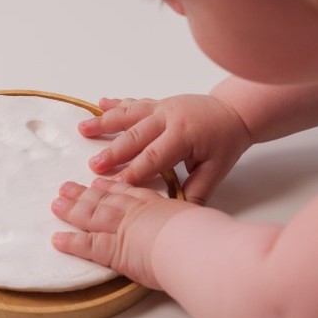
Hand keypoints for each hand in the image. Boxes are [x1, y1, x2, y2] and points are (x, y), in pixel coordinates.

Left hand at [51, 178, 191, 288]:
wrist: (194, 245)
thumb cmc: (203, 235)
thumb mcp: (199, 222)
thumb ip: (192, 223)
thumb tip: (200, 229)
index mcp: (156, 205)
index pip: (129, 192)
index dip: (112, 187)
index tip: (99, 182)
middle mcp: (135, 212)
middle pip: (104, 199)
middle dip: (84, 193)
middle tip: (67, 187)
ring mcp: (122, 228)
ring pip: (92, 215)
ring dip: (73, 209)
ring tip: (57, 203)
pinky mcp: (113, 249)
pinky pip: (87, 245)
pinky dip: (71, 242)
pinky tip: (57, 239)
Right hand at [78, 94, 251, 203]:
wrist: (234, 111)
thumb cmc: (225, 142)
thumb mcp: (216, 170)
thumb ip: (196, 191)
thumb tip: (179, 214)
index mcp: (184, 135)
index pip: (153, 157)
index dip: (133, 172)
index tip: (115, 186)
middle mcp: (169, 118)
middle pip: (135, 137)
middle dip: (113, 152)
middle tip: (94, 166)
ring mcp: (162, 107)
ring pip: (129, 115)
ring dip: (104, 123)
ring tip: (82, 130)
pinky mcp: (158, 103)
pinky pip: (133, 103)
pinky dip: (115, 105)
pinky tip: (99, 104)